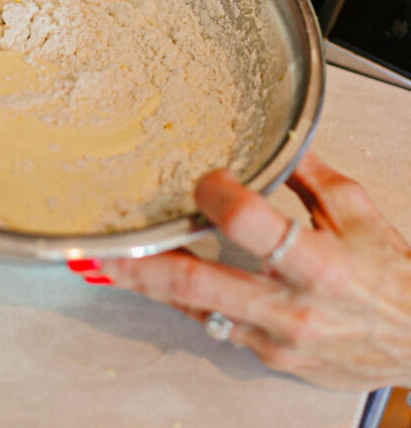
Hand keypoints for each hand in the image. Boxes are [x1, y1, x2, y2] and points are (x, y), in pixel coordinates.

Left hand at [90, 153, 410, 389]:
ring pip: (197, 310)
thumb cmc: (391, 278)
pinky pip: (215, 327)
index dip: (217, 197)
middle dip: (147, 264)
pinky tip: (160, 283)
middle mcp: (291, 305)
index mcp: (318, 263)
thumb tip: (279, 134)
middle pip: (201, 282)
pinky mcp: (269, 355)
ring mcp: (275, 336)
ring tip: (113, 263)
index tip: (202, 178)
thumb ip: (310, 172)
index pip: (251, 225)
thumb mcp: (356, 211)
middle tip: (107, 247)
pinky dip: (187, 302)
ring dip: (151, 285)